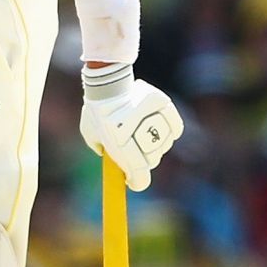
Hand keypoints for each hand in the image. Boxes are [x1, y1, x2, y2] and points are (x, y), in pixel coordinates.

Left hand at [79, 66, 182, 191]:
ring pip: (164, 144)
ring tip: (144, 136)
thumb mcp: (91, 135)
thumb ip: (103, 151)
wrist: (106, 83)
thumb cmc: (96, 111)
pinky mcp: (161, 103)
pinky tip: (165, 130)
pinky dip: (172, 130)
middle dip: (144, 162)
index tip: (134, 183)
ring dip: (157, 145)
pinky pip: (174, 126)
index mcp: (117, 140)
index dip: (138, 182)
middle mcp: (135, 130)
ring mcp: (150, 116)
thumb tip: (118, 165)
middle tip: (136, 155)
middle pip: (152, 160)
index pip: (138, 172)